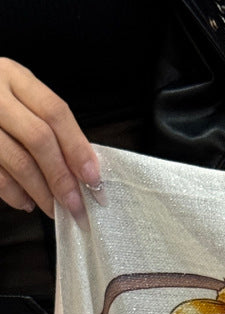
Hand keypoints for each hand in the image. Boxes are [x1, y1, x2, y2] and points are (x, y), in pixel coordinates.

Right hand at [0, 58, 100, 218]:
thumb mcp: (22, 97)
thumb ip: (51, 125)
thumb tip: (85, 170)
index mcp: (14, 77)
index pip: (55, 112)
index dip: (78, 148)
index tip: (93, 179)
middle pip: (39, 138)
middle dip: (62, 177)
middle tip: (76, 205)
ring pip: (18, 161)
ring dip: (42, 193)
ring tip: (55, 209)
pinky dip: (16, 195)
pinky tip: (27, 202)